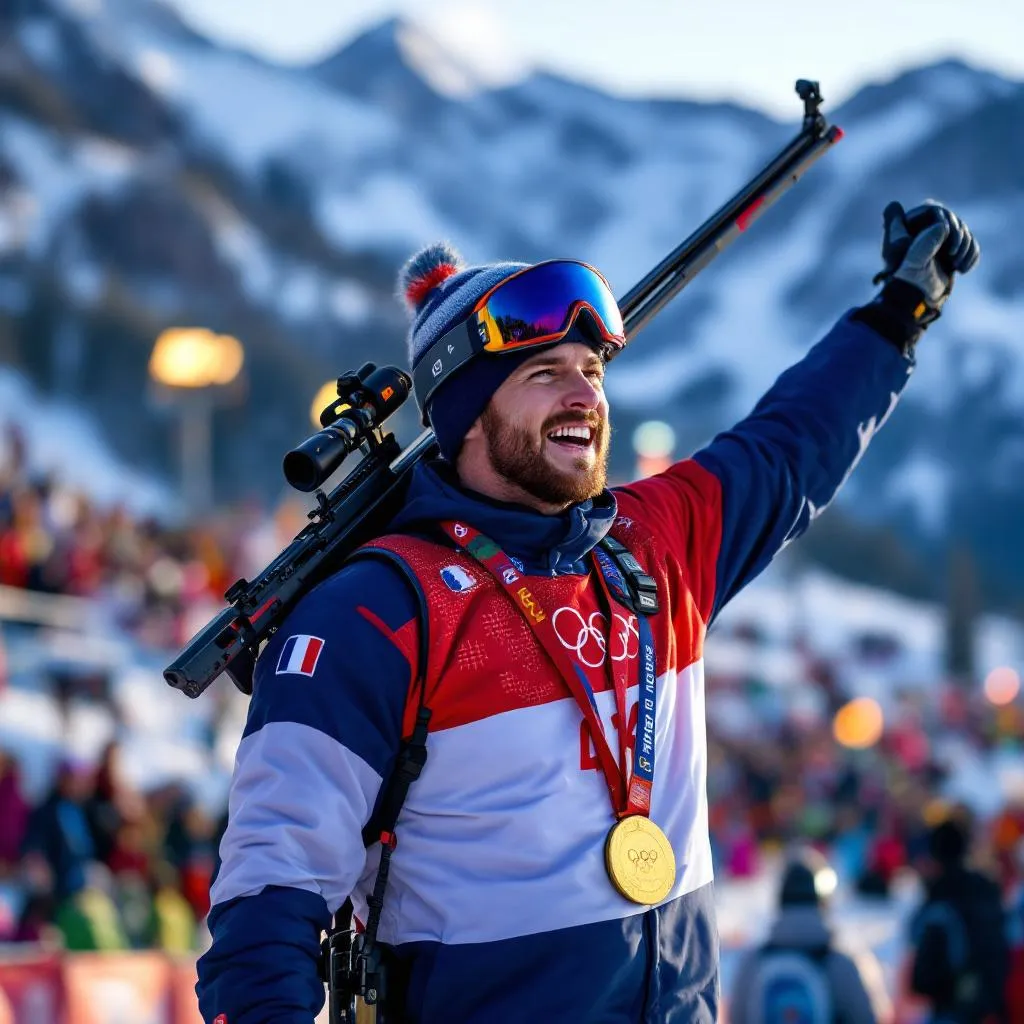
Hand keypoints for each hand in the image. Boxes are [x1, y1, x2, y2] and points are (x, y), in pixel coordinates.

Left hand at [873, 200, 979, 323]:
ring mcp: (936, 240)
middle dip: (957, 236)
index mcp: (906, 227)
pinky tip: (962, 269)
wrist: (914, 301)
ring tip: (956, 265)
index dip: (942, 219)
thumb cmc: (907, 280)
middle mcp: (921, 230)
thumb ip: (924, 242)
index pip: (932, 209)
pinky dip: (971, 255)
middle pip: (951, 218)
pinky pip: (970, 244)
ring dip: (965, 247)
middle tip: (952, 254)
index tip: (945, 232)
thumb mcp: (912, 260)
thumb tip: (942, 225)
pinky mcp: (950, 251)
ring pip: (963, 230)